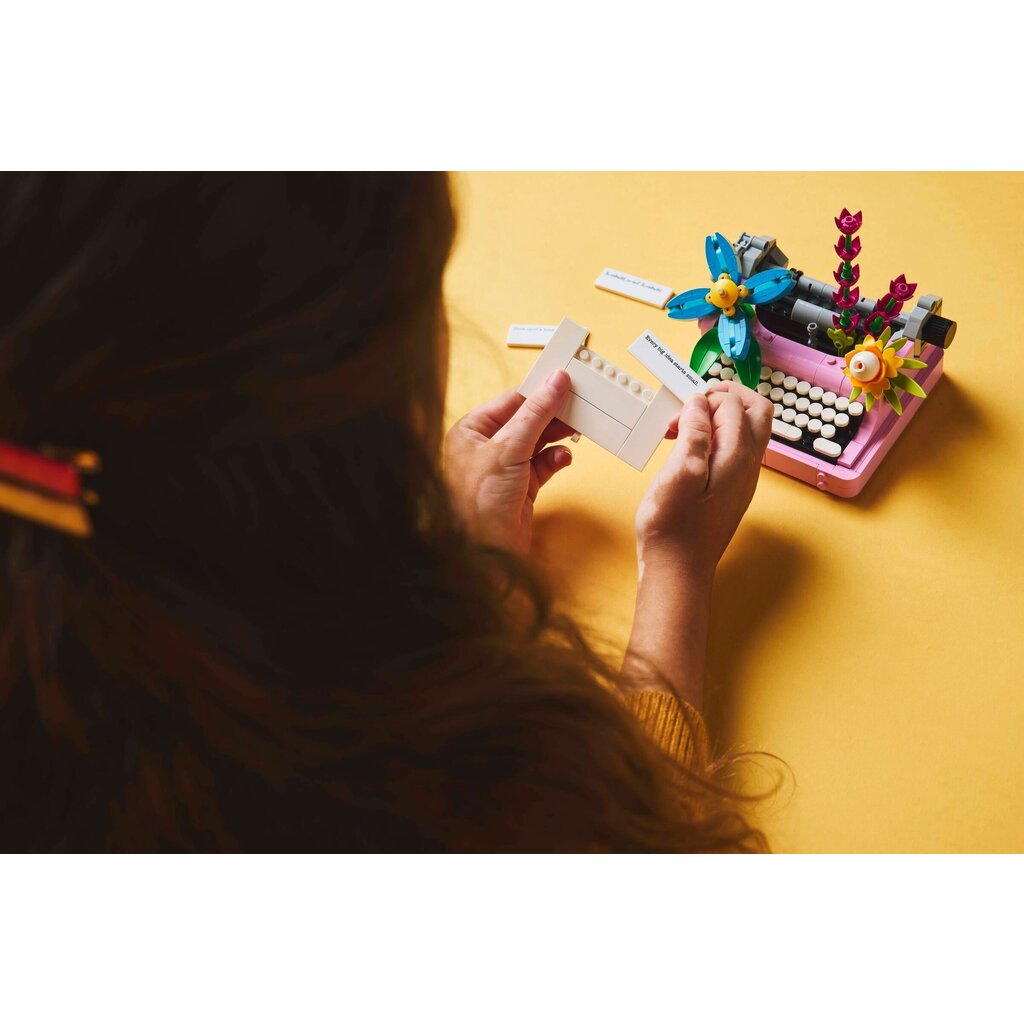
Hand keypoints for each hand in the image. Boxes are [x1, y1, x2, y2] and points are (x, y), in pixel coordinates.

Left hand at [444, 370, 575, 554]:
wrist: (484, 553)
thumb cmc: (478, 503)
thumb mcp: (509, 448)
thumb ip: (536, 413)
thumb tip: (555, 383)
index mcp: (471, 431)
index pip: (511, 401)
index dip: (539, 391)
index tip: (565, 382)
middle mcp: (486, 447)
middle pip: (528, 420)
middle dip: (553, 415)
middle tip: (579, 405)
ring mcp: (505, 468)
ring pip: (539, 442)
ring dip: (558, 437)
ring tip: (577, 429)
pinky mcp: (521, 487)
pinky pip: (544, 465)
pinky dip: (556, 459)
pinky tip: (563, 457)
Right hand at [634, 380, 772, 580]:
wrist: (678, 570)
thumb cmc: (673, 528)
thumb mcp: (678, 473)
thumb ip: (694, 433)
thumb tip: (700, 404)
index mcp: (737, 457)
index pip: (734, 405)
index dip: (704, 400)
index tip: (678, 415)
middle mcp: (748, 466)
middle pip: (756, 411)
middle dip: (725, 399)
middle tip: (692, 407)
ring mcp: (743, 479)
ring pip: (747, 430)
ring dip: (719, 419)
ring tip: (684, 431)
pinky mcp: (732, 490)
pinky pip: (735, 451)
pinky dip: (716, 440)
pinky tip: (689, 453)